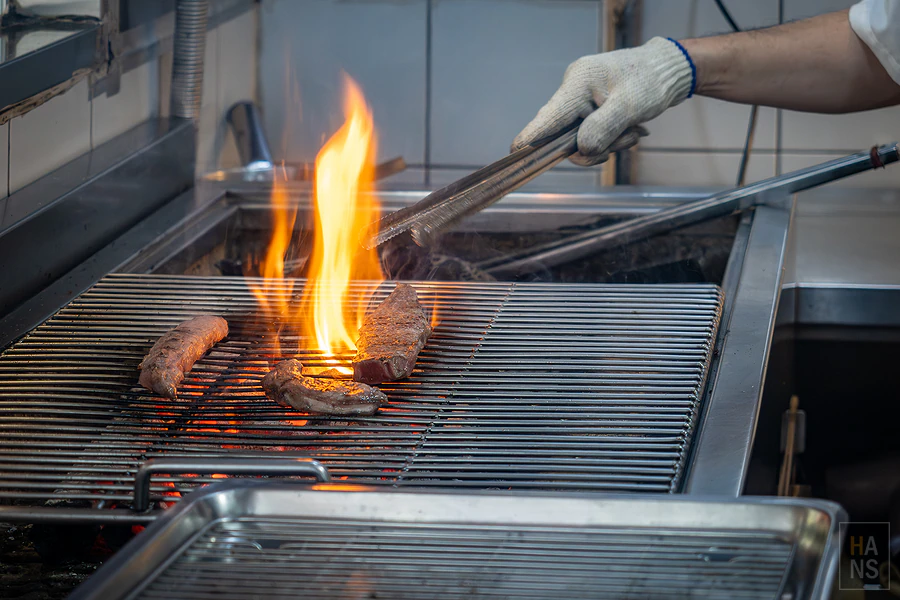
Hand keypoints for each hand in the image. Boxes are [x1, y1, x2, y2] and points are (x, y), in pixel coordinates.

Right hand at [512, 37, 693, 165]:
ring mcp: (580, 102)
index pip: (546, 118)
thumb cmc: (650, 81)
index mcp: (577, 84)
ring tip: (634, 131)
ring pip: (581, 140)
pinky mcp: (589, 110)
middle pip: (565, 136)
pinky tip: (630, 129)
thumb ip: (603, 129)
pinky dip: (611, 139)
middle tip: (626, 139)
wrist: (668, 71)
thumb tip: (581, 150)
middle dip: (595, 146)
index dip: (530, 140)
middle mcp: (573, 91)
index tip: (514, 155)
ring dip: (609, 143)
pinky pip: (592, 135)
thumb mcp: (630, 107)